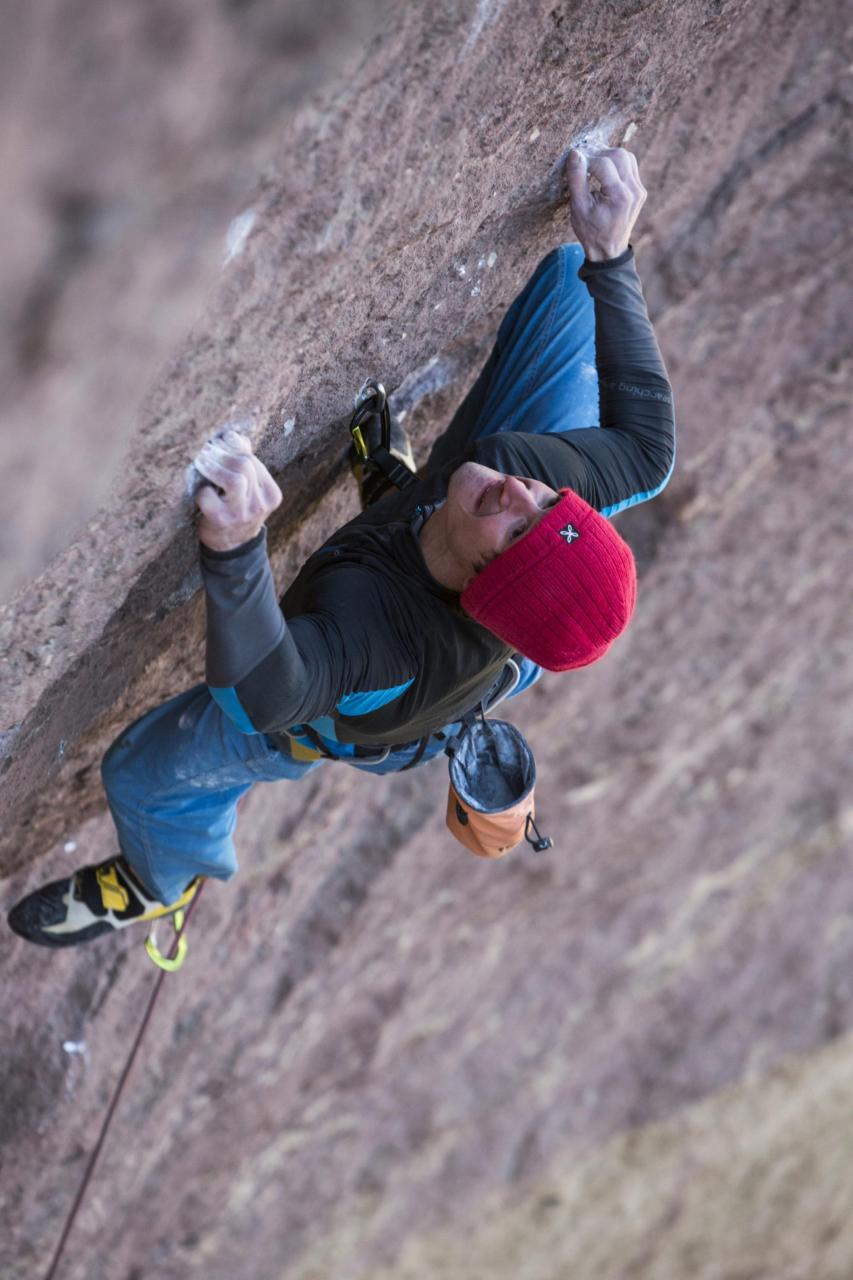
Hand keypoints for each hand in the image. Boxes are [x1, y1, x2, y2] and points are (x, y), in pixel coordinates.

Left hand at [193, 429, 281, 551]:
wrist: (231, 545)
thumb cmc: (237, 509)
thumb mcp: (250, 490)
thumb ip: (247, 464)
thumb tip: (237, 437)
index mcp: (271, 494)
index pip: (252, 459)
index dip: (234, 445)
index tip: (222, 439)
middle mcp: (260, 504)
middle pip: (244, 465)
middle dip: (221, 453)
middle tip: (206, 449)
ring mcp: (242, 514)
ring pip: (234, 479)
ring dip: (213, 467)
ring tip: (201, 462)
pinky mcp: (221, 520)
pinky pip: (209, 495)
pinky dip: (201, 490)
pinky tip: (201, 492)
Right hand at [566, 146, 646, 261]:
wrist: (608, 251)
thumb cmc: (591, 232)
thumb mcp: (578, 207)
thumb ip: (576, 179)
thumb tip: (574, 154)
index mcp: (620, 197)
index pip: (603, 164)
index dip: (586, 159)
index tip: (574, 161)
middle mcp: (634, 191)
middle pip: (618, 155)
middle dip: (598, 153)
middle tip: (582, 160)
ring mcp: (639, 190)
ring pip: (626, 157)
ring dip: (608, 155)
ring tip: (591, 163)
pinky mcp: (639, 190)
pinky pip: (629, 166)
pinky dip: (615, 163)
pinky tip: (602, 170)